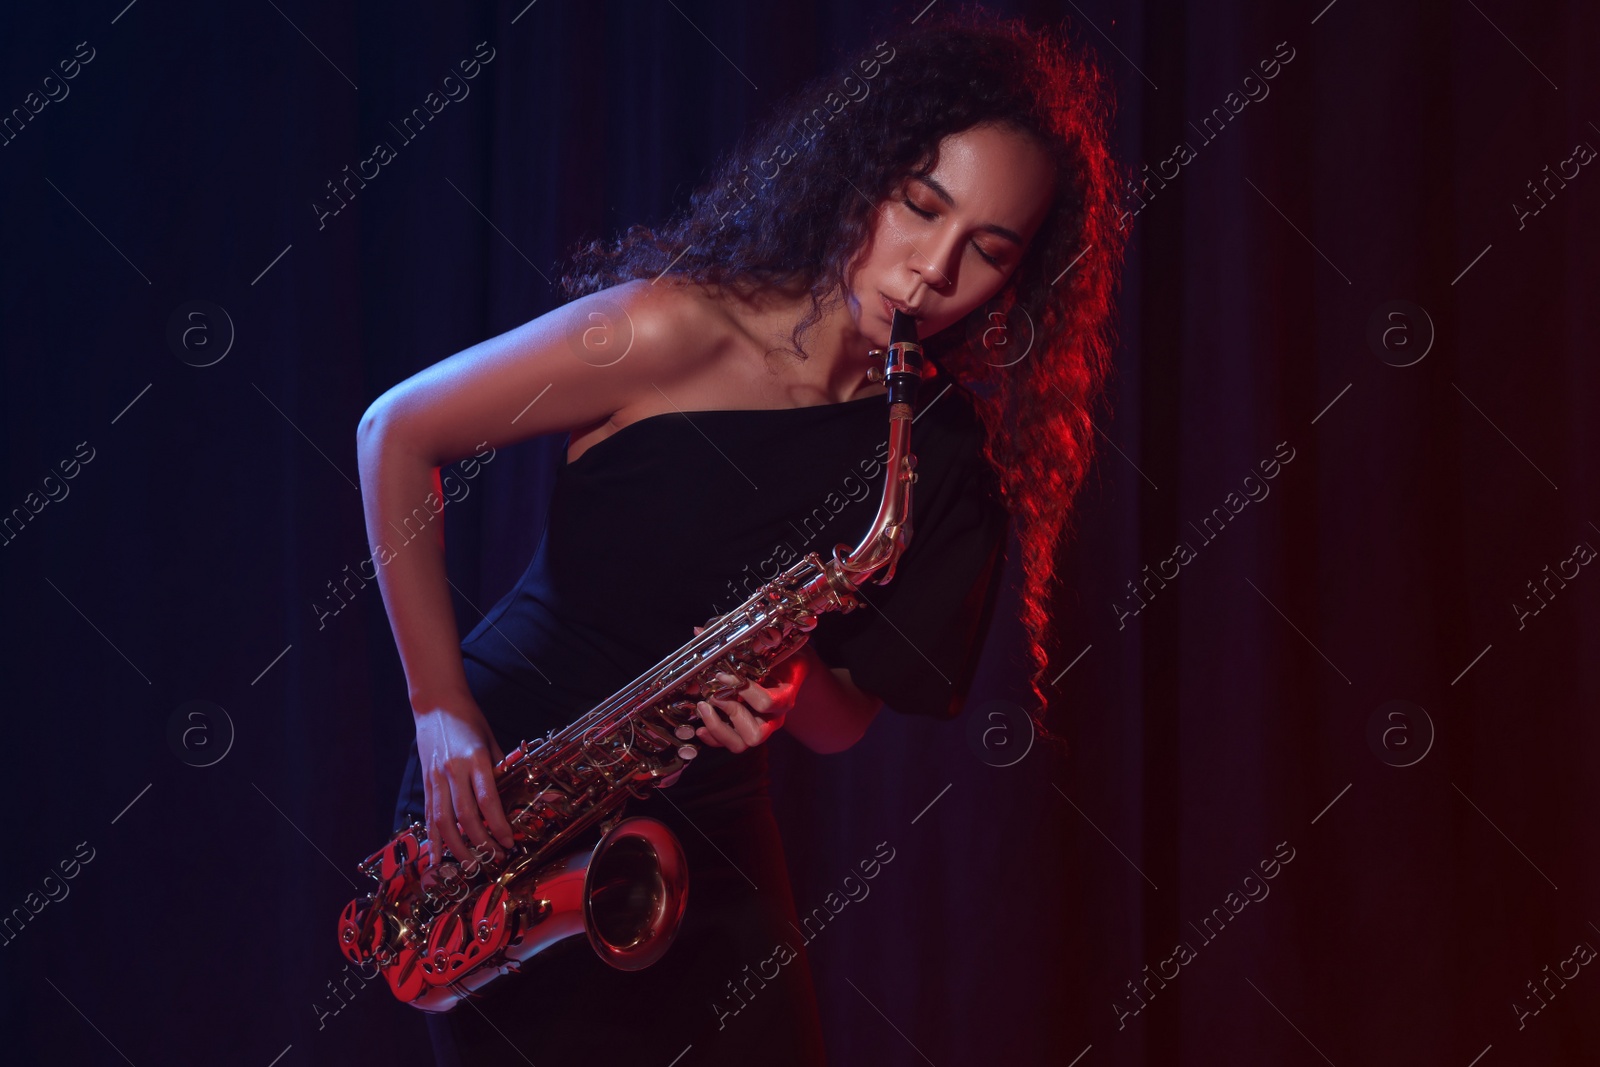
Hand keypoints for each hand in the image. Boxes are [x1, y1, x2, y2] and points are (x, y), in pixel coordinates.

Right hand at [413, 699, 515, 868]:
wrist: (436, 704)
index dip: (498, 826)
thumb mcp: (491, 741)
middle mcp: (453, 770)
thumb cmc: (469, 721)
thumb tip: (511, 798)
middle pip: (465, 816)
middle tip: (495, 857)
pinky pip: (429, 816)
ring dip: (458, 848)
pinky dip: (434, 840)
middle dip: (481, 843)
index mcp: (475, 758)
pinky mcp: (425, 782)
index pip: (487, 800)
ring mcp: (435, 778)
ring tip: (473, 865)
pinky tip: (438, 858)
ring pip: (444, 821)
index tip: (509, 842)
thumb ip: (499, 770)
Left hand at [687, 625, 803, 752]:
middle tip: (712, 696)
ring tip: (703, 708)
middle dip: (730, 714)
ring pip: (742, 745)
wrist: (792, 672)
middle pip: (755, 734)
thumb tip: (699, 631)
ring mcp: (761, 727)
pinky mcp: (747, 731)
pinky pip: (730, 745)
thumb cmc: (782, 657)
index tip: (722, 676)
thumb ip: (741, 638)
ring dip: (718, 729)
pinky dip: (712, 739)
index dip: (742, 691)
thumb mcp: (772, 645)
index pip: (766, 703)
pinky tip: (700, 726)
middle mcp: (774, 718)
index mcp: (784, 696)